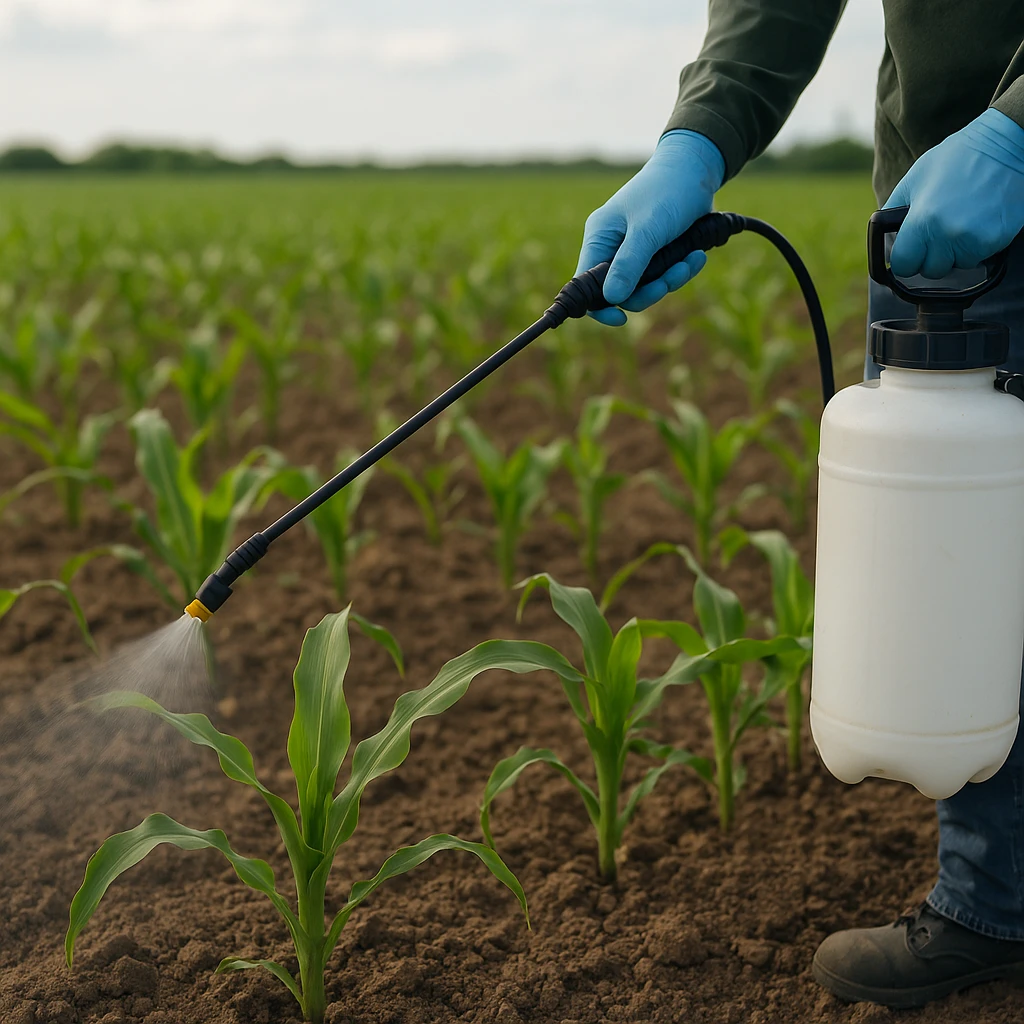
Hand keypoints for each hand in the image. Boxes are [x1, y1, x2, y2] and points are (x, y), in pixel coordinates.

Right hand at [576, 130, 724, 325]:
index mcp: (599, 237)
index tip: (620, 318)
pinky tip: (696, 257)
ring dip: (669, 280)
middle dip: (648, 291)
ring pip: (644, 286)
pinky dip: (679, 271)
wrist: (696, 168)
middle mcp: (612, 246)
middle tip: (670, 281)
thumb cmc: (668, 191)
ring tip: (692, 260)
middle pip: (619, 291)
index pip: (586, 283)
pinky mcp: (654, 252)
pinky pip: (661, 276)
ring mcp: (633, 250)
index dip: (599, 306)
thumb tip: (611, 299)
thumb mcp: (649, 229)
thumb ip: (630, 264)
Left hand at [885, 108, 1023, 278]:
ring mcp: (974, 240)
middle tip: (938, 232)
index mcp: (922, 221)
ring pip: (955, 266)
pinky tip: (977, 221)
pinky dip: (975, 246)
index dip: (905, 259)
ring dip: (955, 252)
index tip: (910, 252)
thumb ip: (893, 213)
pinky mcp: (996, 240)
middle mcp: (948, 235)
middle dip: (931, 255)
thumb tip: (885, 241)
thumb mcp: (914, 180)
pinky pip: (978, 257)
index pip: (903, 265)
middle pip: (930, 270)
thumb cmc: (958, 158)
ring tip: (960, 222)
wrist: (1006, 146)